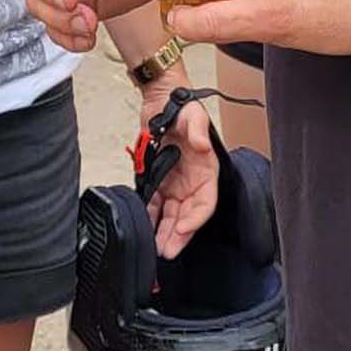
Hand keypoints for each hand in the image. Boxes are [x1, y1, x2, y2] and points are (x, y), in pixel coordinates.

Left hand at [137, 82, 216, 256]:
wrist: (161, 99)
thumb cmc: (182, 108)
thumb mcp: (193, 117)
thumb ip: (197, 131)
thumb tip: (201, 146)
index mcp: (206, 171)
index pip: (205, 203)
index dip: (195, 219)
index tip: (182, 229)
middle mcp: (192, 181)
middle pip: (188, 215)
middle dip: (179, 235)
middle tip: (167, 251)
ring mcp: (175, 182)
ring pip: (171, 214)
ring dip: (164, 231)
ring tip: (156, 247)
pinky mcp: (158, 179)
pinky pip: (155, 203)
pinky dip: (150, 216)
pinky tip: (144, 227)